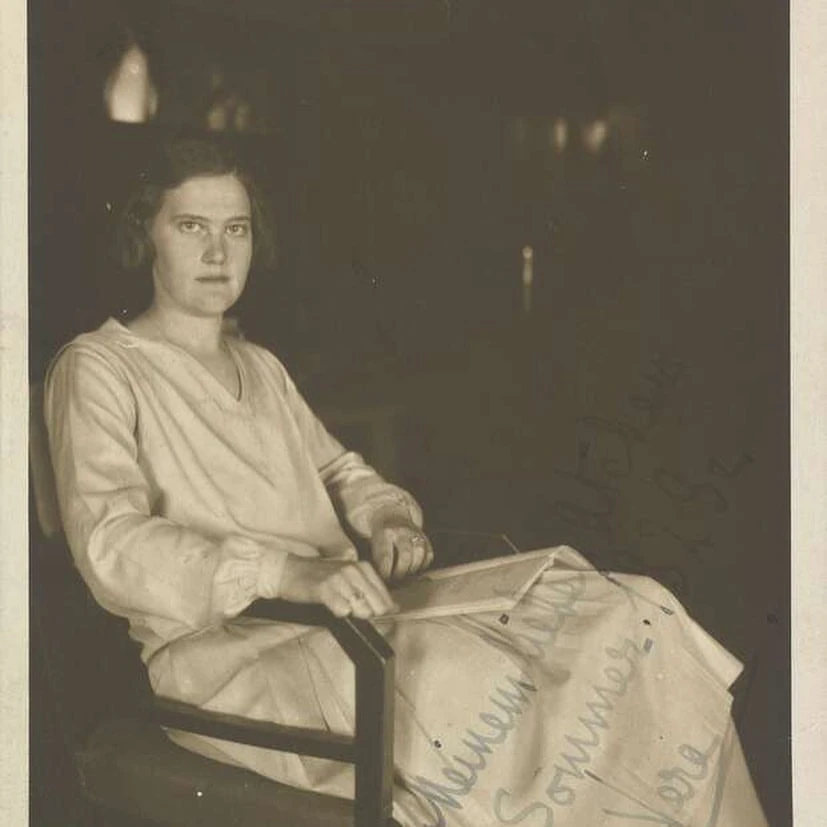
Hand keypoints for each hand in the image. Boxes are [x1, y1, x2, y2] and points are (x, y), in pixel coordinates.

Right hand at [279, 556, 397, 618]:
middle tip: (349, 608)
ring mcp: (340, 578)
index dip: (379, 610)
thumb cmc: (319, 577)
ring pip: (361, 609)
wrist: (288, 571)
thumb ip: (371, 591)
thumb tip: (395, 607)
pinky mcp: (325, 588)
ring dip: (352, 614)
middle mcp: (354, 570)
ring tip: (338, 605)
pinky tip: (330, 606)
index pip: (384, 596)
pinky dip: (338, 613)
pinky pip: (342, 610)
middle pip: (376, 605)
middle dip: (367, 614)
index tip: (367, 612)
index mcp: (363, 566)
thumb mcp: (348, 577)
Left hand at [371, 516, 433, 581]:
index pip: (386, 555)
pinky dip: (423, 565)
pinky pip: (429, 554)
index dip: (386, 571)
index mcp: (385, 532)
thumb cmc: (380, 537)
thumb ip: (378, 561)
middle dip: (401, 572)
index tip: (385, 580)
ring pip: (420, 553)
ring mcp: (415, 533)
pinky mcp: (425, 537)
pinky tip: (415, 569)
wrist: (390, 516)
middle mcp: (401, 531)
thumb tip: (382, 583)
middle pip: (405, 554)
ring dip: (413, 568)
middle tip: (396, 580)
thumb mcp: (374, 544)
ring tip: (406, 575)